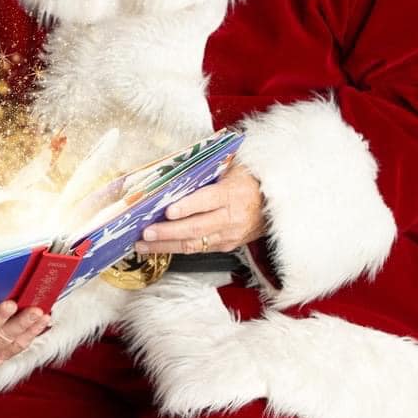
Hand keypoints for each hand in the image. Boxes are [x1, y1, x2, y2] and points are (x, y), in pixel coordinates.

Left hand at [135, 162, 265, 256]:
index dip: (188, 207)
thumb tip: (173, 171)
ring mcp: (228, 235)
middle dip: (168, 232)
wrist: (274, 204)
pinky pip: (198, 249)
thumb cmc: (248, 181)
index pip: (207, 201)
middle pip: (196, 228)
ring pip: (194, 244)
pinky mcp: (225, 246)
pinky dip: (176, 249)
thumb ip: (206, 171)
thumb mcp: (232, 168)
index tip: (168, 211)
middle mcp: (231, 218)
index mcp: (232, 194)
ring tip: (143, 245)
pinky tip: (158, 247)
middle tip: (146, 232)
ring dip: (166, 245)